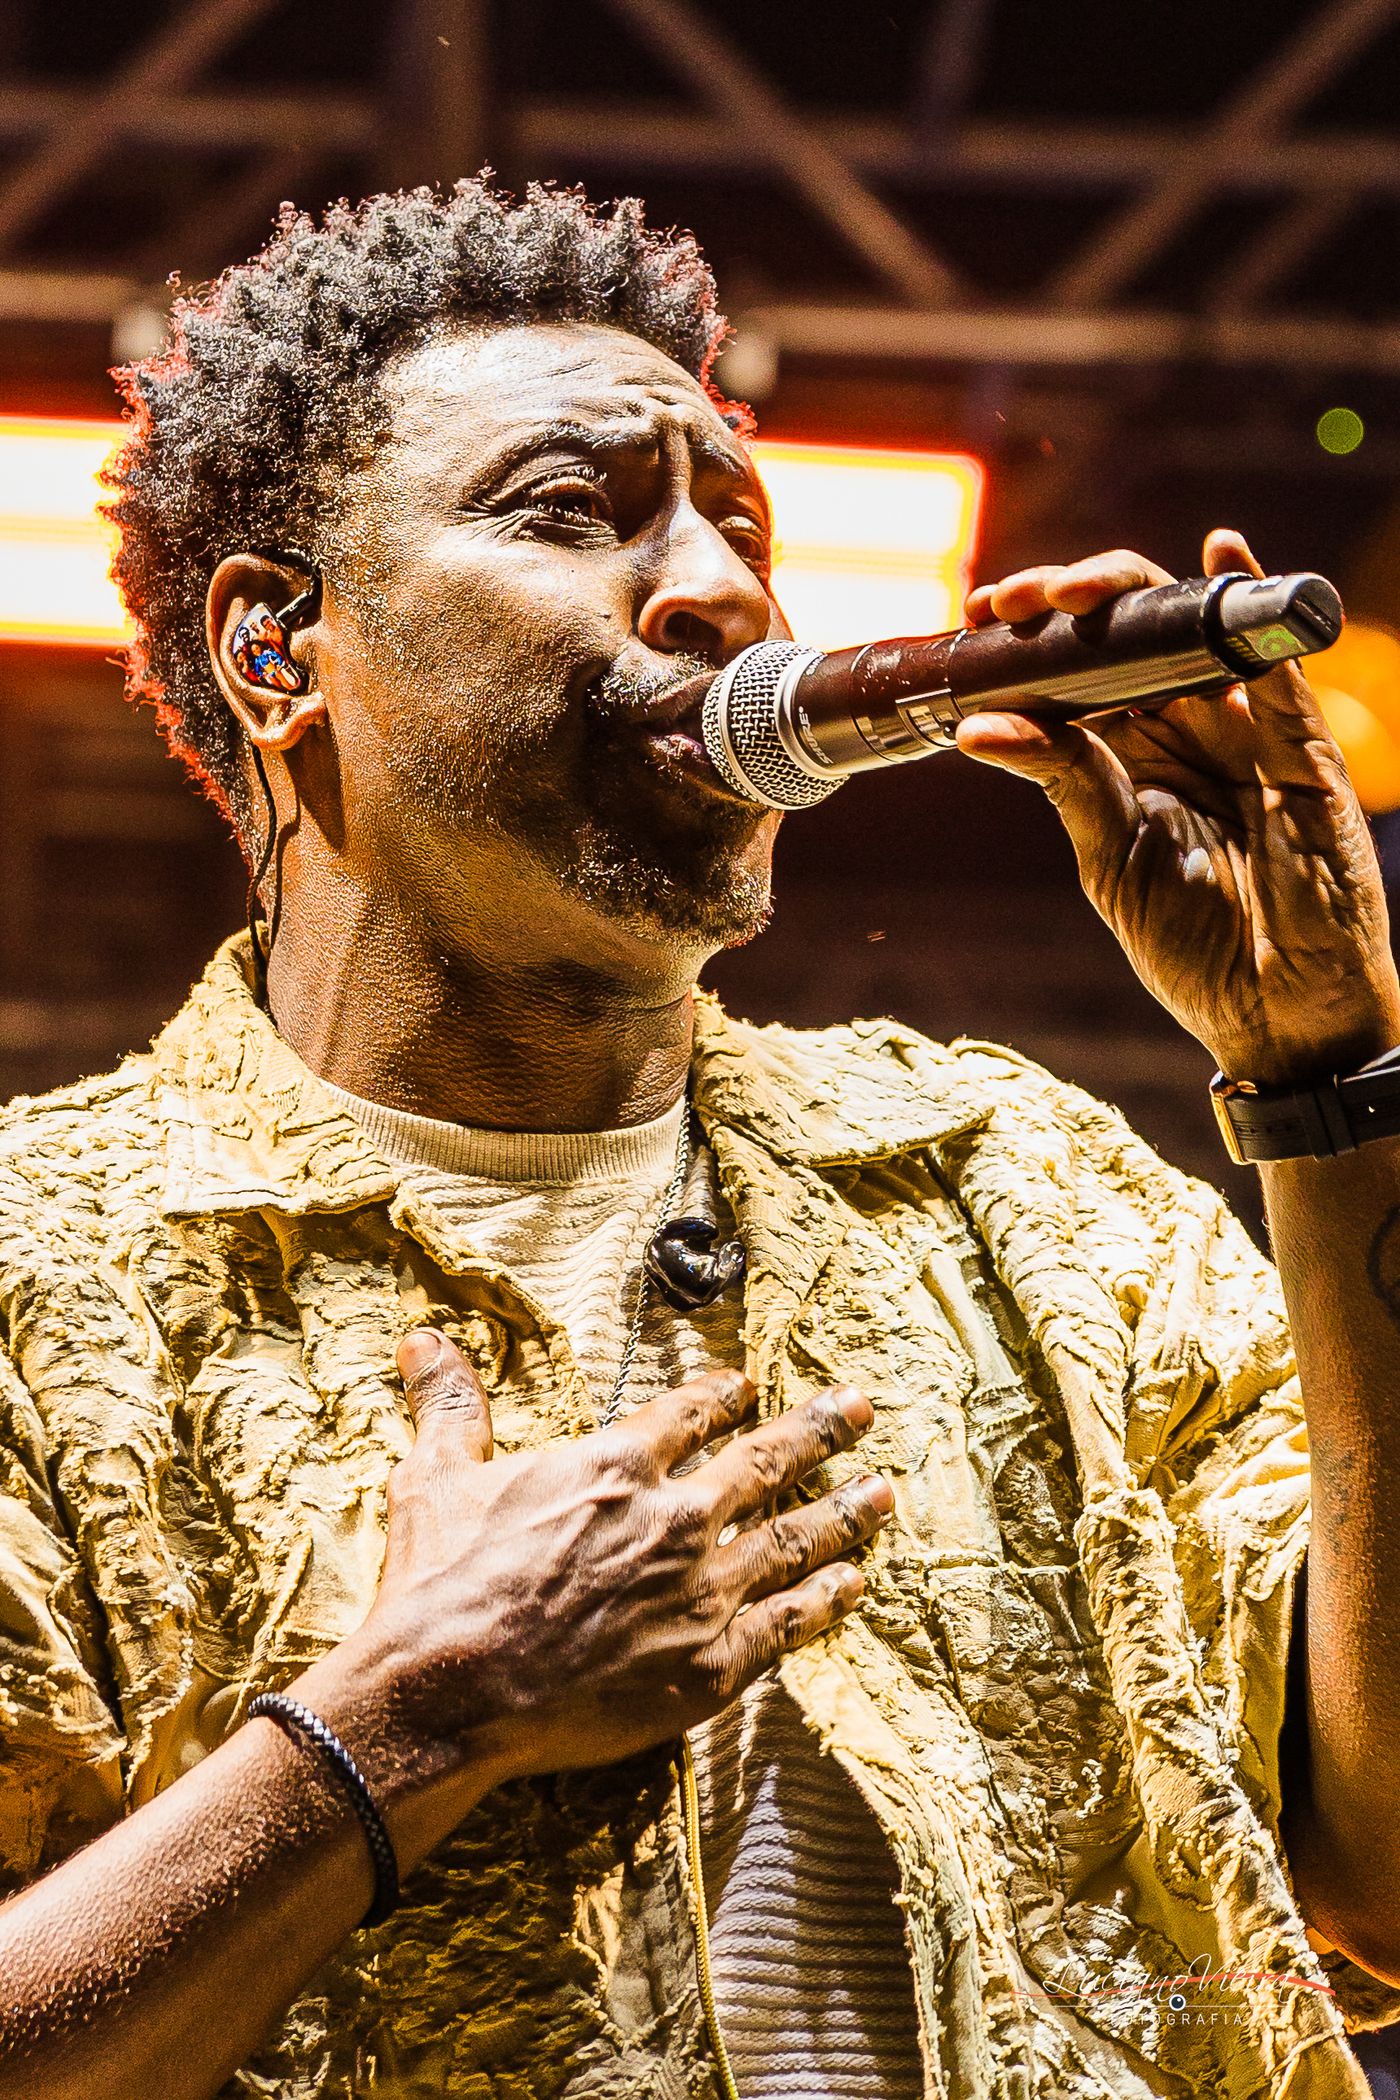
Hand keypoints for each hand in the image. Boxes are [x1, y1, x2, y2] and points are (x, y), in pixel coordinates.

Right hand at [324, 1332, 889, 1799]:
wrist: (450, 1691)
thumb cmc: (439, 1584)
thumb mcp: (436, 1476)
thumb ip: (450, 1405)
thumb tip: (423, 1339)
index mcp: (617, 1463)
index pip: (690, 1414)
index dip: (723, 1396)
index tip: (748, 1385)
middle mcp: (674, 1517)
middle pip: (766, 1461)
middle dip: (819, 1430)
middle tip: (862, 1407)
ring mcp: (700, 1592)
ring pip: (793, 1538)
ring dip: (843, 1512)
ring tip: (883, 1492)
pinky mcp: (711, 1665)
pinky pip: (788, 1623)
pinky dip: (826, 1599)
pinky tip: (854, 1584)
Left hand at [959, 531, 1399, 1085]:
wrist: (1278, 1014)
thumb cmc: (1197, 945)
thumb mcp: (1111, 857)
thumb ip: (1062, 781)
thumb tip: (977, 726)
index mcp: (1134, 753)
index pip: (1082, 666)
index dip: (1036, 632)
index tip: (981, 614)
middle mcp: (1189, 728)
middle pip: (1134, 632)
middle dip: (1074, 599)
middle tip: (1019, 600)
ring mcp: (1248, 731)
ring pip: (1195, 632)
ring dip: (1138, 594)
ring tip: (1080, 587)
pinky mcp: (1303, 748)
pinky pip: (1280, 662)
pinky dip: (1252, 601)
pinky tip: (1221, 553)